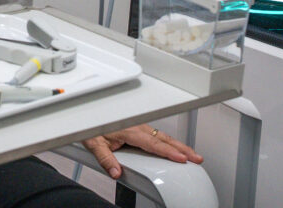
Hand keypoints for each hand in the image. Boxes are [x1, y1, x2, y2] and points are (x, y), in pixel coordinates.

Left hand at [82, 125, 202, 179]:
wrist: (85, 111)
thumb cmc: (89, 124)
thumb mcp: (93, 142)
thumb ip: (105, 159)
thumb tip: (116, 172)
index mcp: (129, 129)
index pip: (153, 143)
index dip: (168, 152)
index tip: (182, 158)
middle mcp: (136, 126)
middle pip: (164, 138)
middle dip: (182, 148)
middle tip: (197, 158)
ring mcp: (139, 125)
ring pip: (162, 135)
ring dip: (178, 145)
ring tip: (192, 155)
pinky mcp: (138, 126)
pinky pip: (157, 134)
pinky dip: (169, 141)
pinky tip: (174, 148)